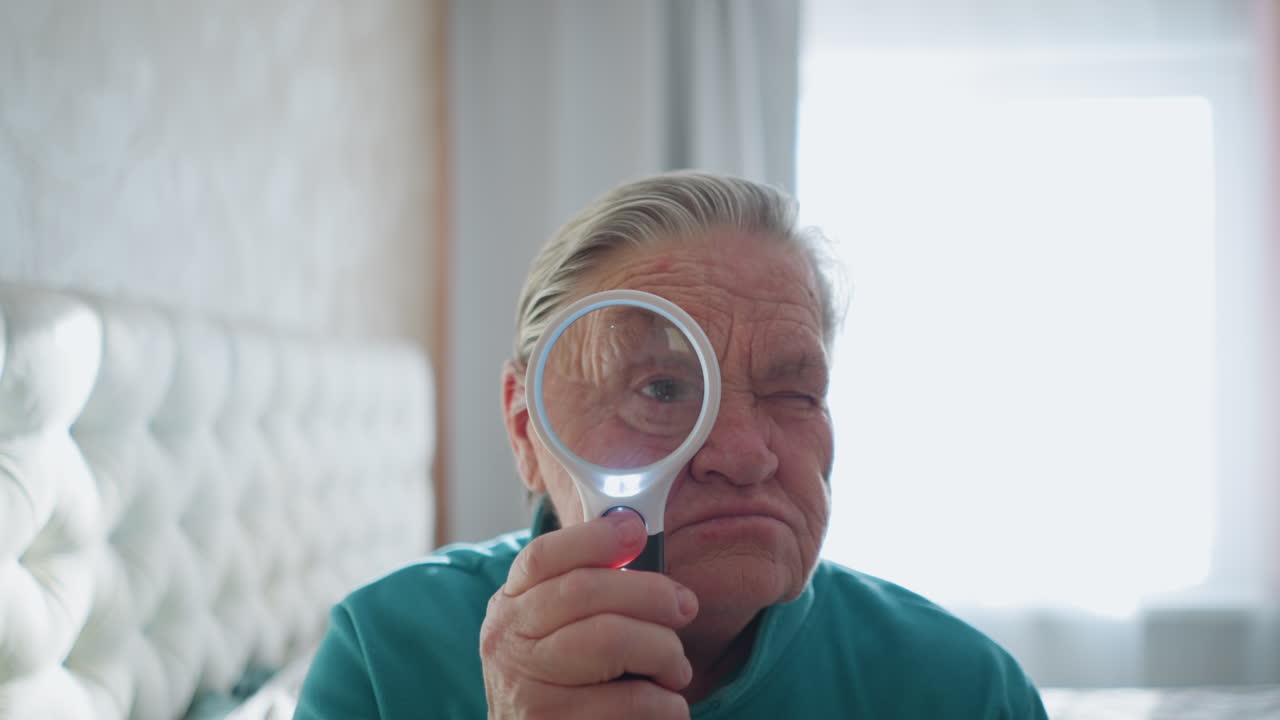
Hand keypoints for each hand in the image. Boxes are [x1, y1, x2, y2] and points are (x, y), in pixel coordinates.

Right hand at [481, 510, 698, 718]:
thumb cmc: (561, 684)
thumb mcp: (553, 630)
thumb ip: (586, 592)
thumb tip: (639, 544)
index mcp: (510, 607)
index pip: (542, 556)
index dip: (592, 538)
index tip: (635, 530)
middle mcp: (508, 642)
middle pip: (584, 591)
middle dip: (650, 593)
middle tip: (684, 607)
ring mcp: (526, 687)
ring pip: (611, 640)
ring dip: (663, 650)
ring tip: (676, 668)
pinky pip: (628, 701)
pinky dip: (665, 702)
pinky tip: (668, 704)